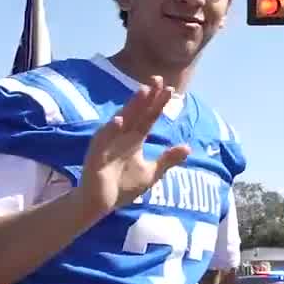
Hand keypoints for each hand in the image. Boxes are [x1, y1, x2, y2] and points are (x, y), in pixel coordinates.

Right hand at [77, 77, 191, 219]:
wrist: (100, 204)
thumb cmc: (122, 187)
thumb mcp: (150, 173)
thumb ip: (167, 160)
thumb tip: (188, 147)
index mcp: (134, 138)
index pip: (148, 117)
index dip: (158, 103)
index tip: (170, 89)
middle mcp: (122, 136)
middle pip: (136, 112)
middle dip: (146, 96)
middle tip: (158, 79)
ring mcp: (108, 143)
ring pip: (122, 120)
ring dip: (131, 106)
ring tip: (143, 92)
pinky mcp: (96, 154)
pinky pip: (104, 140)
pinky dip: (111, 130)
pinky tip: (119, 121)